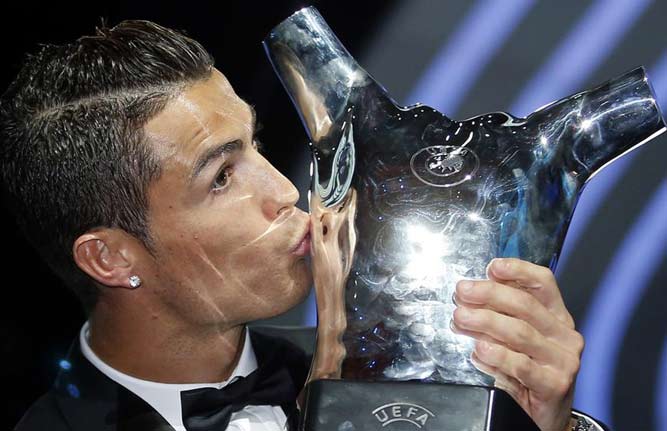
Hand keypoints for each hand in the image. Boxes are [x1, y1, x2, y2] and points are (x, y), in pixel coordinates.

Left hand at [452, 258, 582, 430]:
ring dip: (485, 322)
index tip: (492, 267)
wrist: (542, 416)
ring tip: (460, 319)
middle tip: (462, 293)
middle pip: (526, 305)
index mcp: (556, 316)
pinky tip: (478, 351)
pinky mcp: (554, 385)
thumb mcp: (517, 338)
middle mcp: (564, 335)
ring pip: (520, 333)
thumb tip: (470, 293)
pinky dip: (496, 356)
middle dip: (489, 294)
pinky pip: (520, 366)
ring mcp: (563, 361)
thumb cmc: (527, 371)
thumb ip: (500, 314)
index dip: (518, 270)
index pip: (544, 283)